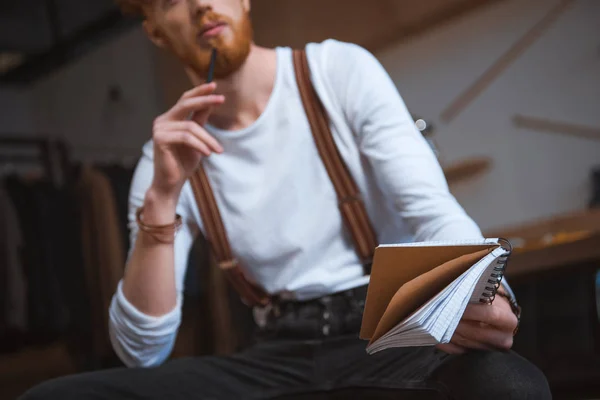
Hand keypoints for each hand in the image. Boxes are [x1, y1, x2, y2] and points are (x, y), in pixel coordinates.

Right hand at [150, 82, 224, 200]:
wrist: (171, 183)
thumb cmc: (183, 162)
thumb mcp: (197, 139)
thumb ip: (200, 121)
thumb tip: (210, 103)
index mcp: (171, 119)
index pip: (185, 99)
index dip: (199, 91)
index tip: (214, 85)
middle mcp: (163, 120)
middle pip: (186, 104)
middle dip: (205, 100)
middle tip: (221, 99)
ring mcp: (159, 129)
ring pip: (191, 126)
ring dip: (208, 139)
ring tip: (218, 150)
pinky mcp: (160, 139)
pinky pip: (186, 137)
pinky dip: (200, 145)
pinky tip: (207, 154)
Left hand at [437, 294, 517, 354]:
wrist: (495, 314)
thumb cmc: (488, 300)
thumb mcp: (488, 295)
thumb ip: (475, 295)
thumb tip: (455, 293)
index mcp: (508, 321)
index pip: (491, 315)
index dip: (473, 311)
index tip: (458, 305)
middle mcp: (503, 338)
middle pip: (477, 333)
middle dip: (458, 323)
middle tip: (441, 314)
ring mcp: (490, 350)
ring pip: (466, 343)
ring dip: (449, 332)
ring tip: (436, 321)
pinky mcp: (477, 355)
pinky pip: (458, 351)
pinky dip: (446, 343)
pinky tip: (436, 334)